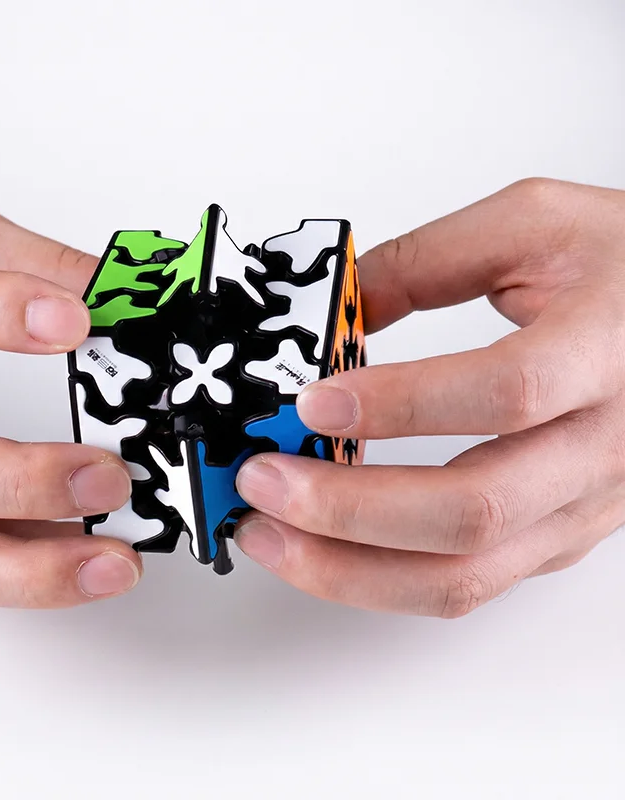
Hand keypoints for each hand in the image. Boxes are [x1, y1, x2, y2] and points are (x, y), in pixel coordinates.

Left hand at [235, 178, 624, 616]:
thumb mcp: (531, 225)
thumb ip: (424, 262)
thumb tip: (333, 311)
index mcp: (607, 349)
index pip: (503, 393)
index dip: (400, 403)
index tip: (312, 401)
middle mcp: (606, 445)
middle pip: (472, 510)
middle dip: (347, 509)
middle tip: (263, 483)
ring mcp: (584, 507)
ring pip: (466, 572)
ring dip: (350, 567)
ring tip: (270, 536)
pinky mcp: (560, 537)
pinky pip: (469, 583)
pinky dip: (383, 579)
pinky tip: (325, 552)